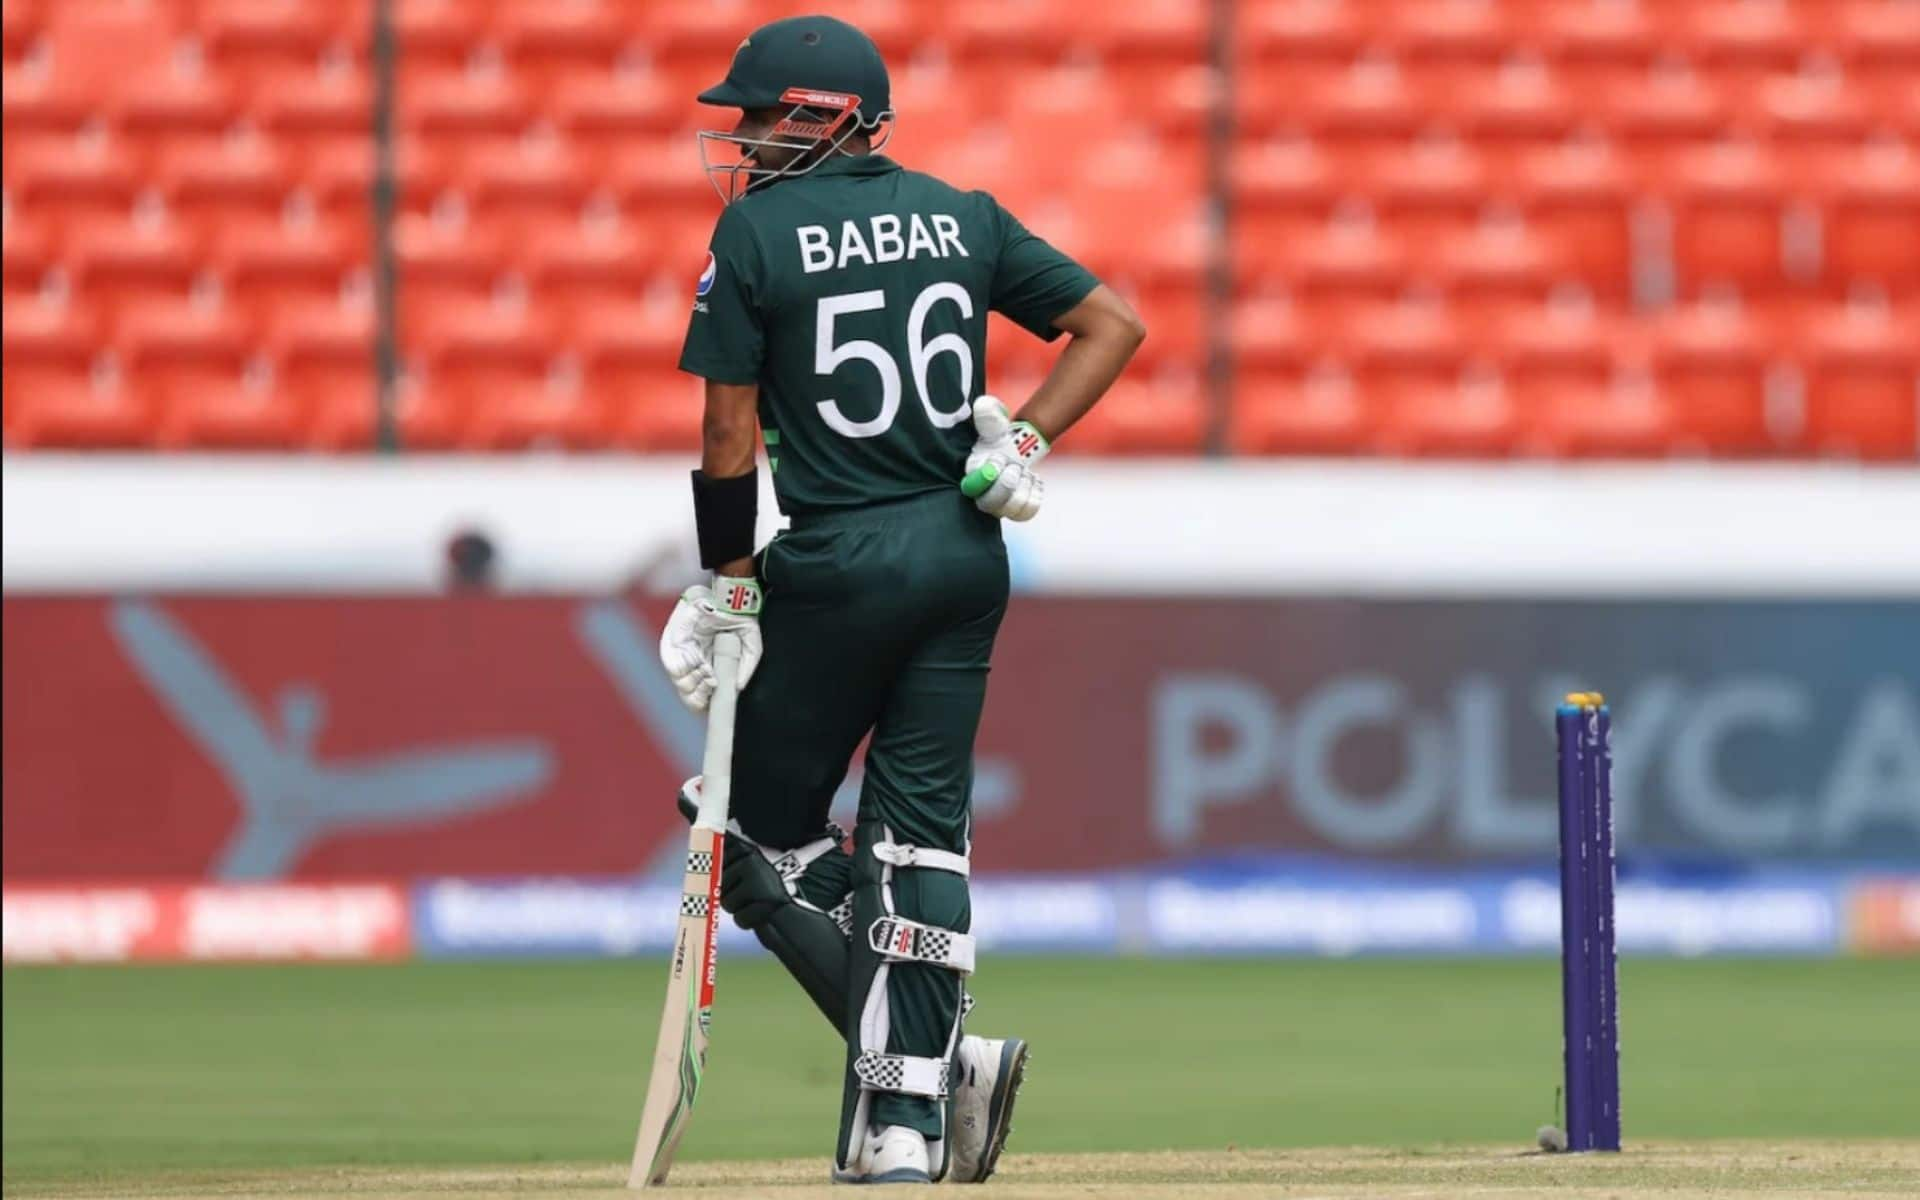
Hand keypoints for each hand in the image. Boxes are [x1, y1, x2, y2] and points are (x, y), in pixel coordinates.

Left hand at [658, 575, 762, 712]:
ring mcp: (683, 656)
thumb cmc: (738, 618)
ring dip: (695, 687)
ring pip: (682, 686)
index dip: (710, 702)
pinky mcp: (672, 648)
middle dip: (700, 699)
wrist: (724, 597)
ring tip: (709, 676)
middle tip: (712, 691)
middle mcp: (696, 663)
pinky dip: (688, 673)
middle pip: (691, 696)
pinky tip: (702, 666)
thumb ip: (748, 665)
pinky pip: (675, 670)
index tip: (718, 703)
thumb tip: (739, 688)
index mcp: (712, 665)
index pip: (705, 694)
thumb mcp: (751, 643)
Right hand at [960, 395, 1048, 521]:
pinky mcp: (1016, 510)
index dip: (985, 478)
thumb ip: (987, 414)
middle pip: (990, 505)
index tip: (998, 459)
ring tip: (1025, 472)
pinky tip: (1032, 480)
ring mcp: (999, 506)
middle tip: (1015, 467)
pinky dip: (1034, 495)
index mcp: (971, 475)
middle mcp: (981, 495)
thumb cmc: (999, 436)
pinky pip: (1027, 513)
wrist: (1016, 448)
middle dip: (1007, 484)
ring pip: (1011, 510)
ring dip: (1023, 488)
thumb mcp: (994, 422)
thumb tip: (983, 405)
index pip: (971, 489)